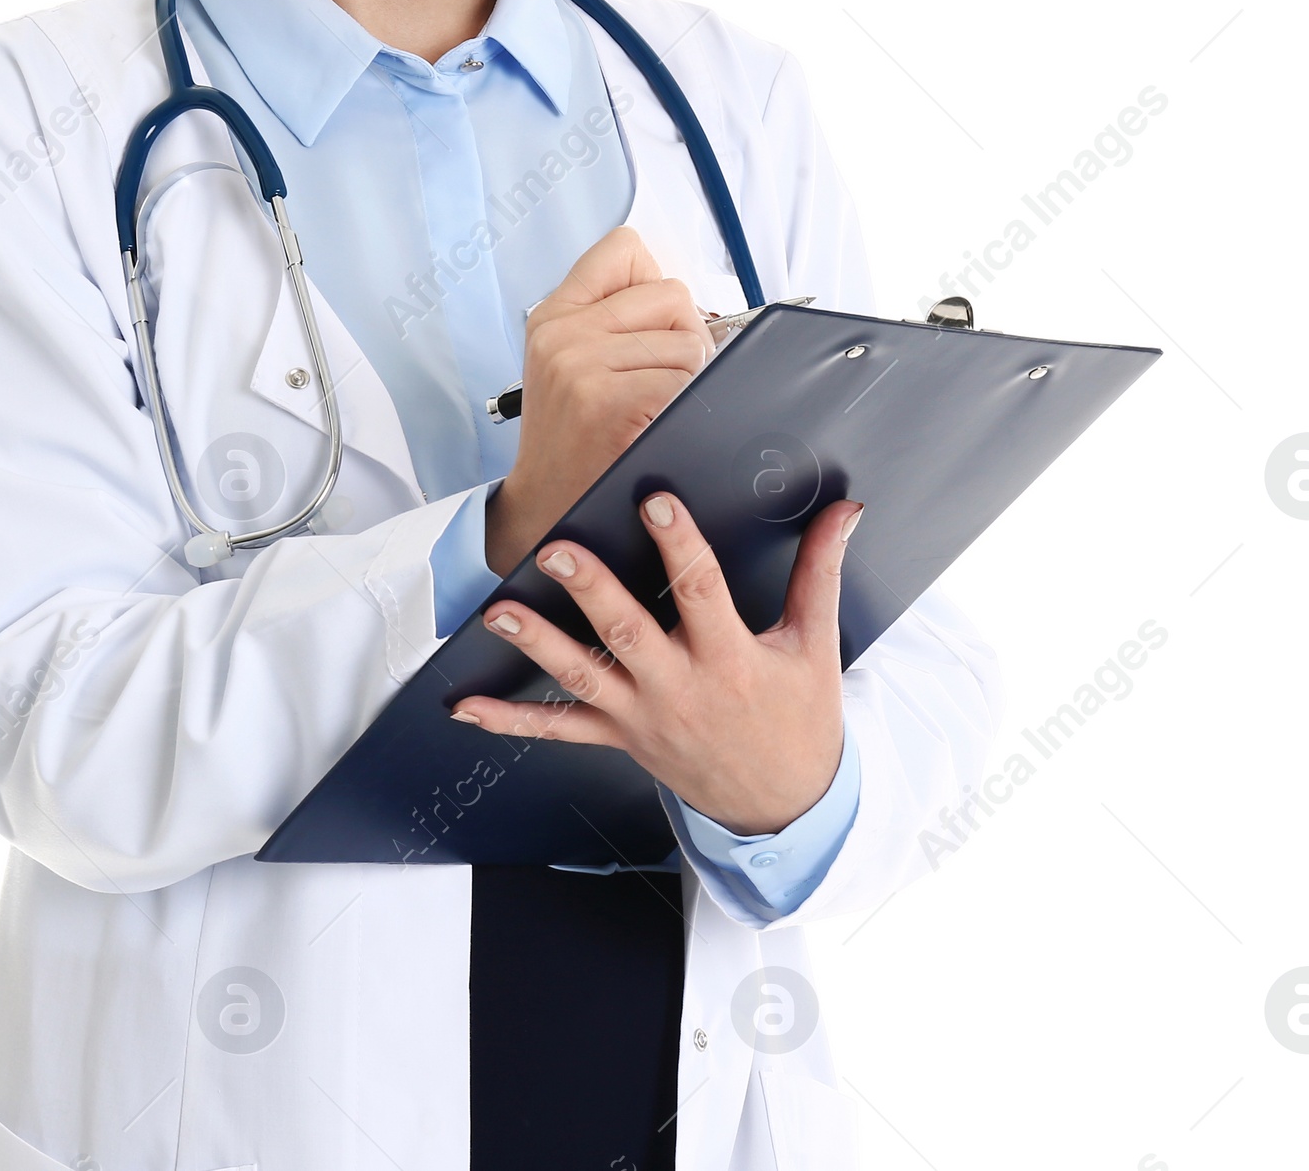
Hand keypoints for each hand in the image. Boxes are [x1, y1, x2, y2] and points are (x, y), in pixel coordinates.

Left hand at [453, 490, 861, 836]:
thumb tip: (843, 511)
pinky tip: (467, 707)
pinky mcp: (620, 739)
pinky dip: (510, 721)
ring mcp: (643, 718)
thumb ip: (820, 572)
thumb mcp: (815, 645)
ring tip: (498, 609)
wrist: (784, 806)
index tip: (655, 504)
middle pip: (627, 633)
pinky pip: (558, 731)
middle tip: (556, 550)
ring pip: (581, 677)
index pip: (702, 593)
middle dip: (590, 591)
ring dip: (536, 643)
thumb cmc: (800, 719)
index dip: (680, 546)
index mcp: (731, 659)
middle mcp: (680, 688)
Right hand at [484, 227, 713, 576]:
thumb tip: (683, 295)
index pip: (624, 249)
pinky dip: (686, 406)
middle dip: (684, 334)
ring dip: (689, 377)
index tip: (649, 324)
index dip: (653, 283)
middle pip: (671, 294)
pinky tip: (656, 426)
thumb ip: (611, 318)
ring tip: (655, 408)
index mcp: (553, 315)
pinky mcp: (609, 401)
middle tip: (660, 378)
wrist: (545, 510)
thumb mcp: (569, 363)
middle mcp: (562, 332)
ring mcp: (582, 365)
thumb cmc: (573, 440)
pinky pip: (686, 380)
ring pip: (689, 340)